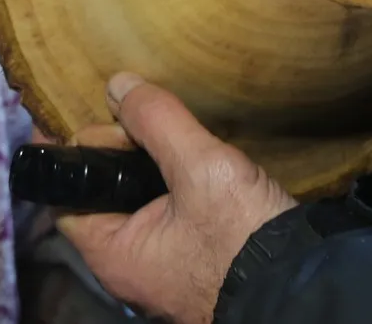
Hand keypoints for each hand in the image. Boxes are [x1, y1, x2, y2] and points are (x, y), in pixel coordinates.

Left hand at [57, 74, 296, 323]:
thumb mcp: (201, 169)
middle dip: (117, 148)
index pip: (66, 193)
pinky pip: (165, 213)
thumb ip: (156, 122)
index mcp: (112, 252)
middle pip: (100, 192)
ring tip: (169, 129)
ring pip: (135, 200)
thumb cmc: (245, 238)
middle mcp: (128, 265)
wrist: (305, 286)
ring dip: (147, 162)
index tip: (91, 112)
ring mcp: (160, 266)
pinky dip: (169, 182)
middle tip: (146, 119)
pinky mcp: (192, 261)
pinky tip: (190, 157)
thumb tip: (117, 85)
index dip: (74, 149)